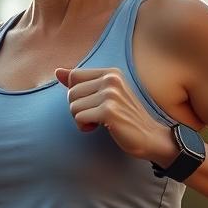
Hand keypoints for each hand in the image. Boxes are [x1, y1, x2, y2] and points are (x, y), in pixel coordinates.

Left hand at [55, 66, 174, 161]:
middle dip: (78, 109)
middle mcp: (111, 79)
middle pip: (71, 93)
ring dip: (81, 119)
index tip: (92, 102)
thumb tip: (57, 71)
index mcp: (110, 72)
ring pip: (73, 106)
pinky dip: (84, 126)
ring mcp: (110, 95)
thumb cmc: (124, 117)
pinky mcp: (108, 111)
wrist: (149, 137)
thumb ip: (81, 82)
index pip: (73, 76)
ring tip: (98, 121)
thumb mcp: (104, 94)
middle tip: (95, 115)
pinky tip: (98, 127)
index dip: (77, 94)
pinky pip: (79, 118)